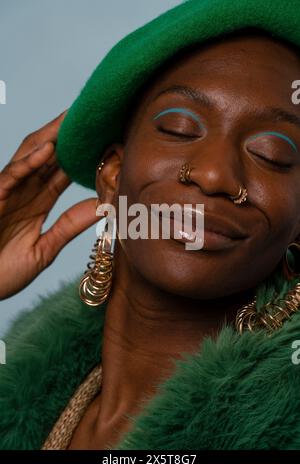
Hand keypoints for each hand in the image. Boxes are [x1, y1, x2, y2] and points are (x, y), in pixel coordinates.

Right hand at [0, 111, 98, 299]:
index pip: (63, 171)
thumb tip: (102, 207)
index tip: (104, 140)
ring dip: (51, 137)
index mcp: (37, 202)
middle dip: (68, 136)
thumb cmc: (3, 271)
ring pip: (30, 157)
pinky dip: (28, 162)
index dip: (82, 155)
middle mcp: (24, 192)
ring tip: (73, 118)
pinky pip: (10, 176)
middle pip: (49, 156)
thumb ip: (70, 226)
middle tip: (91, 116)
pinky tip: (48, 149)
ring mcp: (8, 193)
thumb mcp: (45, 249)